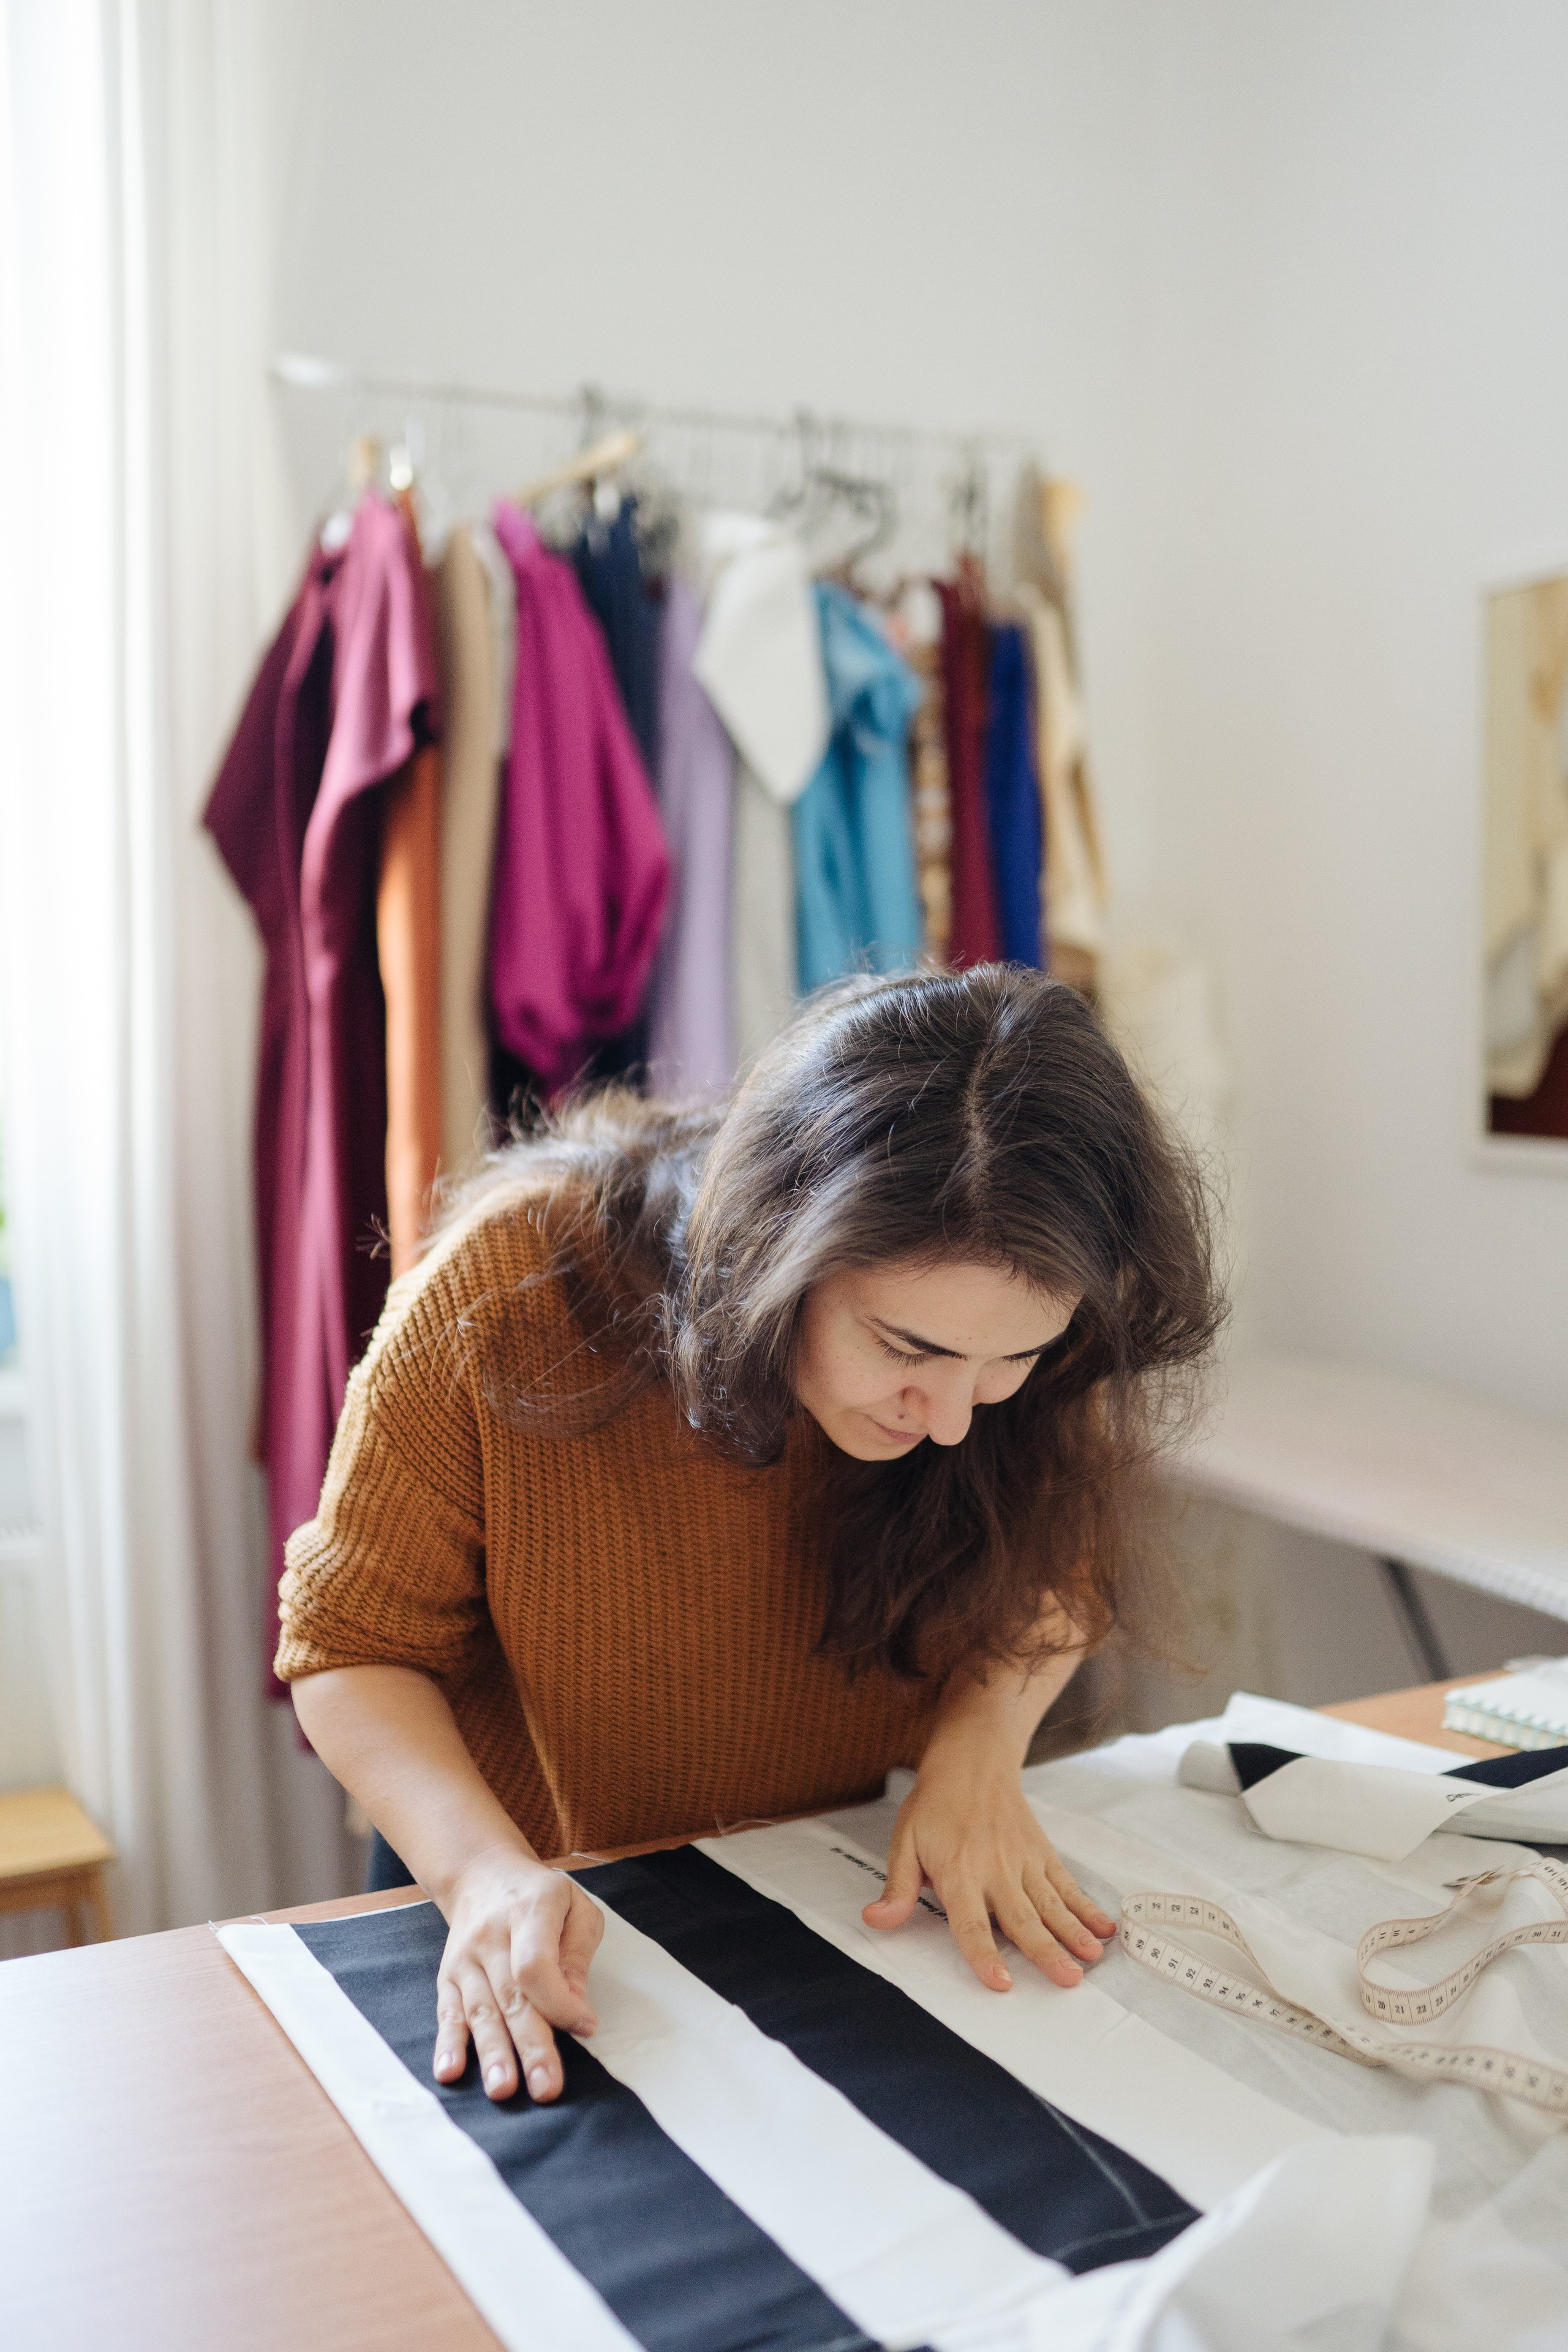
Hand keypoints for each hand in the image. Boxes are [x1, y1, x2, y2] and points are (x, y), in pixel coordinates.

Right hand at [432, 1842, 602, 2102]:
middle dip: (530, 2045)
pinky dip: (448, 2045)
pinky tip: (450, 2072)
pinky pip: (448, 2013)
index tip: (585, 2026)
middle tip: (546, 2087)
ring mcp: (465, 1958)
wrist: (483, 1874)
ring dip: (491, 2054)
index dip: (559, 2002)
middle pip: (511, 1997)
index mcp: (529, 1910)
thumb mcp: (576, 1908)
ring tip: (503, 2089)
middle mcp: (491, 1936)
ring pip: (480, 2011)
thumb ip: (577, 1956)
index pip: (536, 1965)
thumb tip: (578, 2010)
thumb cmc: (541, 1896)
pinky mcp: (448, 1977)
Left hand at [862, 1742, 1116, 1990]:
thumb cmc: (934, 1806)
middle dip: (1046, 1951)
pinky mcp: (1042, 1853)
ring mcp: (1024, 1861)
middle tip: (1069, 1980)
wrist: (972, 1761)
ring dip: (1073, 1932)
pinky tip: (1104, 1928)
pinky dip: (1086, 1907)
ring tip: (1091, 1959)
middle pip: (1022, 1919)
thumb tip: (875, 1921)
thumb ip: (897, 1888)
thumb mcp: (904, 1842)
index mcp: (959, 1873)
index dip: (985, 1955)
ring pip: (1050, 1904)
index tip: (1001, 1983)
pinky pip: (1066, 1884)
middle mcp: (995, 1870)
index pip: (971, 1923)